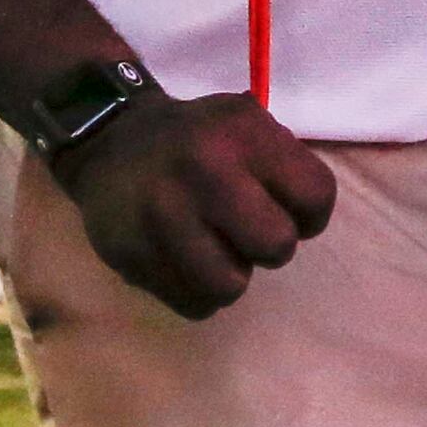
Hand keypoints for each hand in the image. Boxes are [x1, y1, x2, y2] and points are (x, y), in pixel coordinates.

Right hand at [51, 88, 337, 319]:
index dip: (307, 212)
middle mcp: (204, 168)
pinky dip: (194, 289)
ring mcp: (163, 214)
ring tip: (207, 244)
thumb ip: (281, 163)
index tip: (280, 205)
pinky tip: (180, 257)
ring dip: (228, 273)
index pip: (317, 195)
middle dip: (266, 244)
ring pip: (232, 287)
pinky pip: (194, 304)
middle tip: (241, 229)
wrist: (109, 139)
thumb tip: (304, 218)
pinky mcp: (133, 253)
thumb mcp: (244, 122)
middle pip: (277, 246)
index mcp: (242, 131)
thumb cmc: (195, 138)